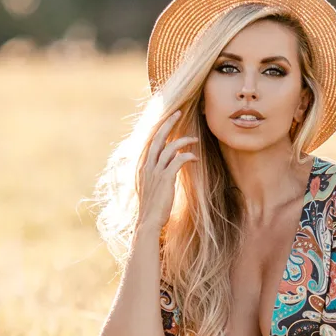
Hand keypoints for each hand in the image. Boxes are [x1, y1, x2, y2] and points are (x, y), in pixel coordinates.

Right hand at [136, 111, 197, 231]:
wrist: (147, 222)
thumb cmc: (151, 208)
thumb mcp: (150, 188)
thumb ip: (155, 175)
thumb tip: (166, 166)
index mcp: (142, 166)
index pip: (149, 141)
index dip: (158, 128)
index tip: (167, 119)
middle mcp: (146, 166)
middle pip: (157, 137)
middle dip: (168, 123)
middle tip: (179, 112)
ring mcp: (155, 172)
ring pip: (169, 147)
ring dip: (183, 140)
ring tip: (194, 139)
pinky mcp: (165, 178)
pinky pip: (177, 160)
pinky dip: (187, 155)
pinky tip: (194, 158)